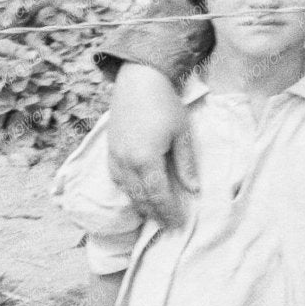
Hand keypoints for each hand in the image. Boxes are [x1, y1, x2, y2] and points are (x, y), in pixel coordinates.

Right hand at [107, 63, 198, 229]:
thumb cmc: (165, 104)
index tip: (178, 224)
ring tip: (154, 214)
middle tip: (168, 225)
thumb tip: (194, 190)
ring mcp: (115, 156)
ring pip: (126, 190)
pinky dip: (127, 190)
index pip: (158, 195)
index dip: (168, 212)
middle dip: (155, 214)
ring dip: (140, 205)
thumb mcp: (182, 133)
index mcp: (146, 159)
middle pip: (141, 197)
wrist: (139, 80)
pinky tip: (136, 193)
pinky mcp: (110, 149)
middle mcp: (127, 162)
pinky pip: (116, 178)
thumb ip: (186, 164)